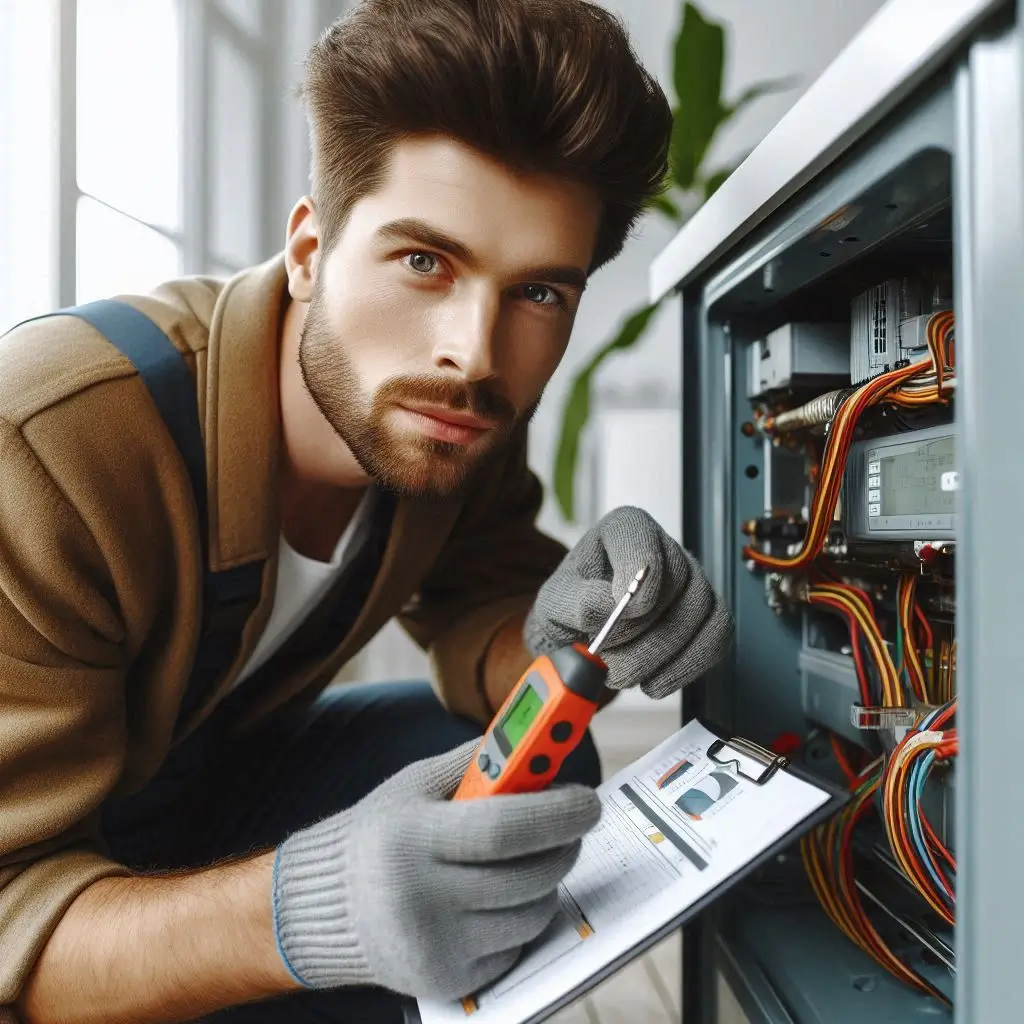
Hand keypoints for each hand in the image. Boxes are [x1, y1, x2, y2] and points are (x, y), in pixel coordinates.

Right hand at [272, 739, 600, 998]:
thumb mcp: (416, 783)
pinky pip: (515, 949)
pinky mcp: (447, 982)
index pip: (503, 829)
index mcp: (412, 838)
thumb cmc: (382, 832)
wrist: (325, 905)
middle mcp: (421, 897)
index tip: (588, 801)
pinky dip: (521, 919)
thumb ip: (476, 763)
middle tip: (573, 824)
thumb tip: (538, 745)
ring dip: (547, 883)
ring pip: (531, 915)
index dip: (556, 814)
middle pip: (527, 876)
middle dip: (564, 846)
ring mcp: (435, 946)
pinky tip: (498, 898)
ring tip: (529, 860)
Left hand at [524, 505, 732, 697]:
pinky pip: (716, 638)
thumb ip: (576, 601)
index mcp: (624, 529)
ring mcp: (691, 579)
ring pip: (700, 613)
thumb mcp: (554, 603)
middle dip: (642, 634)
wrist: (580, 638)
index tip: (626, 612)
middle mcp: (663, 547)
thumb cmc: (569, 611)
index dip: (638, 580)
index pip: (643, 540)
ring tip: (623, 674)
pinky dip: (685, 667)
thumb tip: (609, 606)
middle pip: (676, 583)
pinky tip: (654, 683)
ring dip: (660, 656)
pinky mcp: (707, 613)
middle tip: (611, 663)